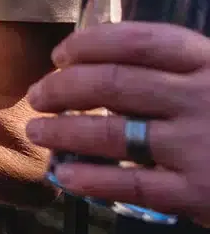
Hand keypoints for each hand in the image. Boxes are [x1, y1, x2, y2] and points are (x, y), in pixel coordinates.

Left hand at [26, 22, 209, 226]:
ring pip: (112, 133)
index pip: (138, 41)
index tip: (61, 55)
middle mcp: (202, 98)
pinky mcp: (199, 192)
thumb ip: (185, 66)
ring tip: (39, 131)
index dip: (89, 44)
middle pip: (113, 84)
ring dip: (64, 132)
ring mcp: (199, 146)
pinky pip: (131, 185)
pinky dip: (90, 179)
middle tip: (40, 95)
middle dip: (63, 88)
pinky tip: (65, 176)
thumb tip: (110, 58)